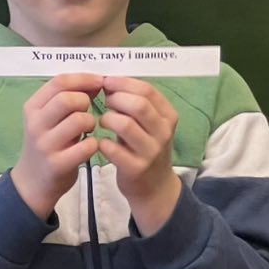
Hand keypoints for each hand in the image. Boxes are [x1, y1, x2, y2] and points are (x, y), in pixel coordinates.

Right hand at [10, 74, 102, 218]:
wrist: (34, 182)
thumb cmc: (49, 143)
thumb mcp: (51, 118)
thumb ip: (70, 98)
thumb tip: (98, 80)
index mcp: (33, 107)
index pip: (59, 81)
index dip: (84, 78)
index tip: (99, 82)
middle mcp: (35, 124)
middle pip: (67, 99)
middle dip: (85, 101)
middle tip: (88, 111)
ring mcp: (45, 145)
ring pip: (79, 120)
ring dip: (91, 122)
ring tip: (88, 130)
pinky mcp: (57, 164)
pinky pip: (87, 146)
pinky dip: (94, 144)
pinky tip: (89, 146)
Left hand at [96, 78, 181, 234]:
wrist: (154, 186)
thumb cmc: (146, 147)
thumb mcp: (151, 124)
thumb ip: (137, 104)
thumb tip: (110, 82)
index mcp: (168, 116)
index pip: (147, 90)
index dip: (123, 83)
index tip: (106, 82)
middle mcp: (164, 132)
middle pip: (138, 105)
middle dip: (115, 99)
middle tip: (105, 102)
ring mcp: (151, 151)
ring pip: (125, 124)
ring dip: (107, 119)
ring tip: (102, 121)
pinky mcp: (136, 168)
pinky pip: (113, 149)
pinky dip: (102, 142)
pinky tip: (100, 142)